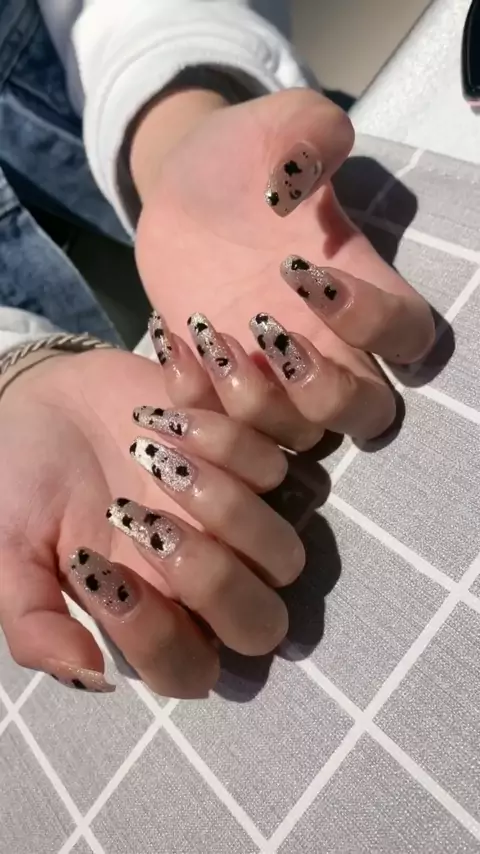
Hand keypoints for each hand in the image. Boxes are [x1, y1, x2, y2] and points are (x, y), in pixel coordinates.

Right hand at [0, 350, 301, 697]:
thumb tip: (88, 673)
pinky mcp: (254, 458)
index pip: (186, 669)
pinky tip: (166, 408)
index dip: (152, 635)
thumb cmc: (24, 483)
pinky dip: (230, 436)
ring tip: (150, 453)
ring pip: (285, 553)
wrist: (47, 398)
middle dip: (210, 579)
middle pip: (261, 626)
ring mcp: (238, 521)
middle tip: (139, 516)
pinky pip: (283, 466)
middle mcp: (204, 578)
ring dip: (225, 507)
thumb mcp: (7, 550)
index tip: (92, 563)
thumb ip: (32, 619)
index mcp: (146, 612)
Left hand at [134, 88, 434, 445]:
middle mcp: (328, 347)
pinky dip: (195, 400)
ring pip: (293, 439)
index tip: (307, 272)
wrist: (181, 192)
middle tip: (268, 333)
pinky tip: (170, 338)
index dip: (375, 323)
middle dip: (324, 395)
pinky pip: (220, 429)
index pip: (410, 338)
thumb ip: (309, 131)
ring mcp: (272, 378)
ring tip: (204, 331)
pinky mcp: (218, 389)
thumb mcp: (276, 128)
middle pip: (366, 416)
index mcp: (359, 291)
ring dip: (249, 402)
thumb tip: (305, 166)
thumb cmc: (242, 161)